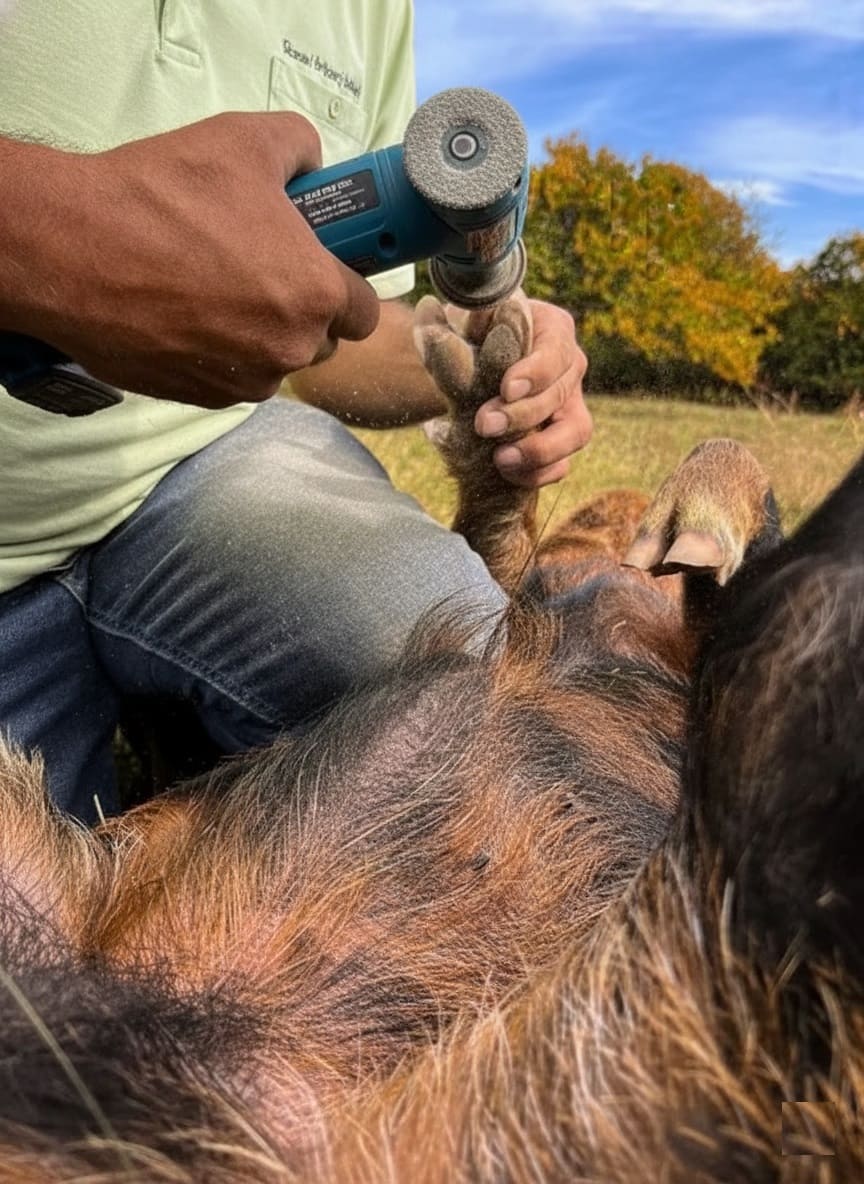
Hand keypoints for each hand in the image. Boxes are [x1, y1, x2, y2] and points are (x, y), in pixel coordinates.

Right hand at [7, 114, 379, 406]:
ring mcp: (244, 380)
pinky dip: (217, 353)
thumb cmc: (163, 196)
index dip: (347, 286)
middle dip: (301, 313)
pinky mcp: (201, 397)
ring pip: (273, 362)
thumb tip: (313, 161)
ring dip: (258, 336)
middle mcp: (290, 349)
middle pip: (321, 341)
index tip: (322, 268)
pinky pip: (229, 378)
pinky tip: (183, 313)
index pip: (366, 313)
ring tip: (212, 289)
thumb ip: (299, 146)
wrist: (74, 252)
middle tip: (260, 270)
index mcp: (316, 294)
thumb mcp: (243, 140)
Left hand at [473, 299, 590, 487]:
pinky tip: (506, 472)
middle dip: (522, 415)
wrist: (472, 367)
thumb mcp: (466, 317)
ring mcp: (571, 407)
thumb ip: (464, 316)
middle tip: (484, 424)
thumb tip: (449, 313)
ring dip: (539, 451)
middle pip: (560, 396)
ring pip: (576, 433)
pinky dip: (537, 473)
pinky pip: (563, 464)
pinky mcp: (561, 441)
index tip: (507, 388)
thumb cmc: (472, 335)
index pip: (555, 351)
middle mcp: (570, 369)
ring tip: (500, 459)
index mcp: (554, 329)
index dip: (535, 372)